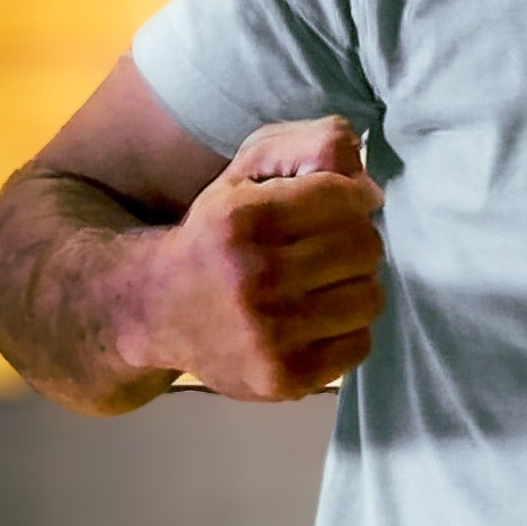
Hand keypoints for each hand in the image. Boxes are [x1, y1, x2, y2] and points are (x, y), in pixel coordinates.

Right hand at [124, 116, 385, 400]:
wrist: (156, 308)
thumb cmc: (217, 231)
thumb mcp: (246, 170)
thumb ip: (309, 146)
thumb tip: (370, 189)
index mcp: (241, 218)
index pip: (344, 196)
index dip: (353, 195)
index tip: (340, 203)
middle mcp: (253, 278)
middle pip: (365, 247)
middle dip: (356, 240)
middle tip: (330, 246)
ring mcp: (268, 336)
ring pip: (370, 297)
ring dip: (355, 285)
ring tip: (322, 283)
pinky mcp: (283, 378)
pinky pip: (359, 345)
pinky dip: (347, 329)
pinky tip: (315, 319)